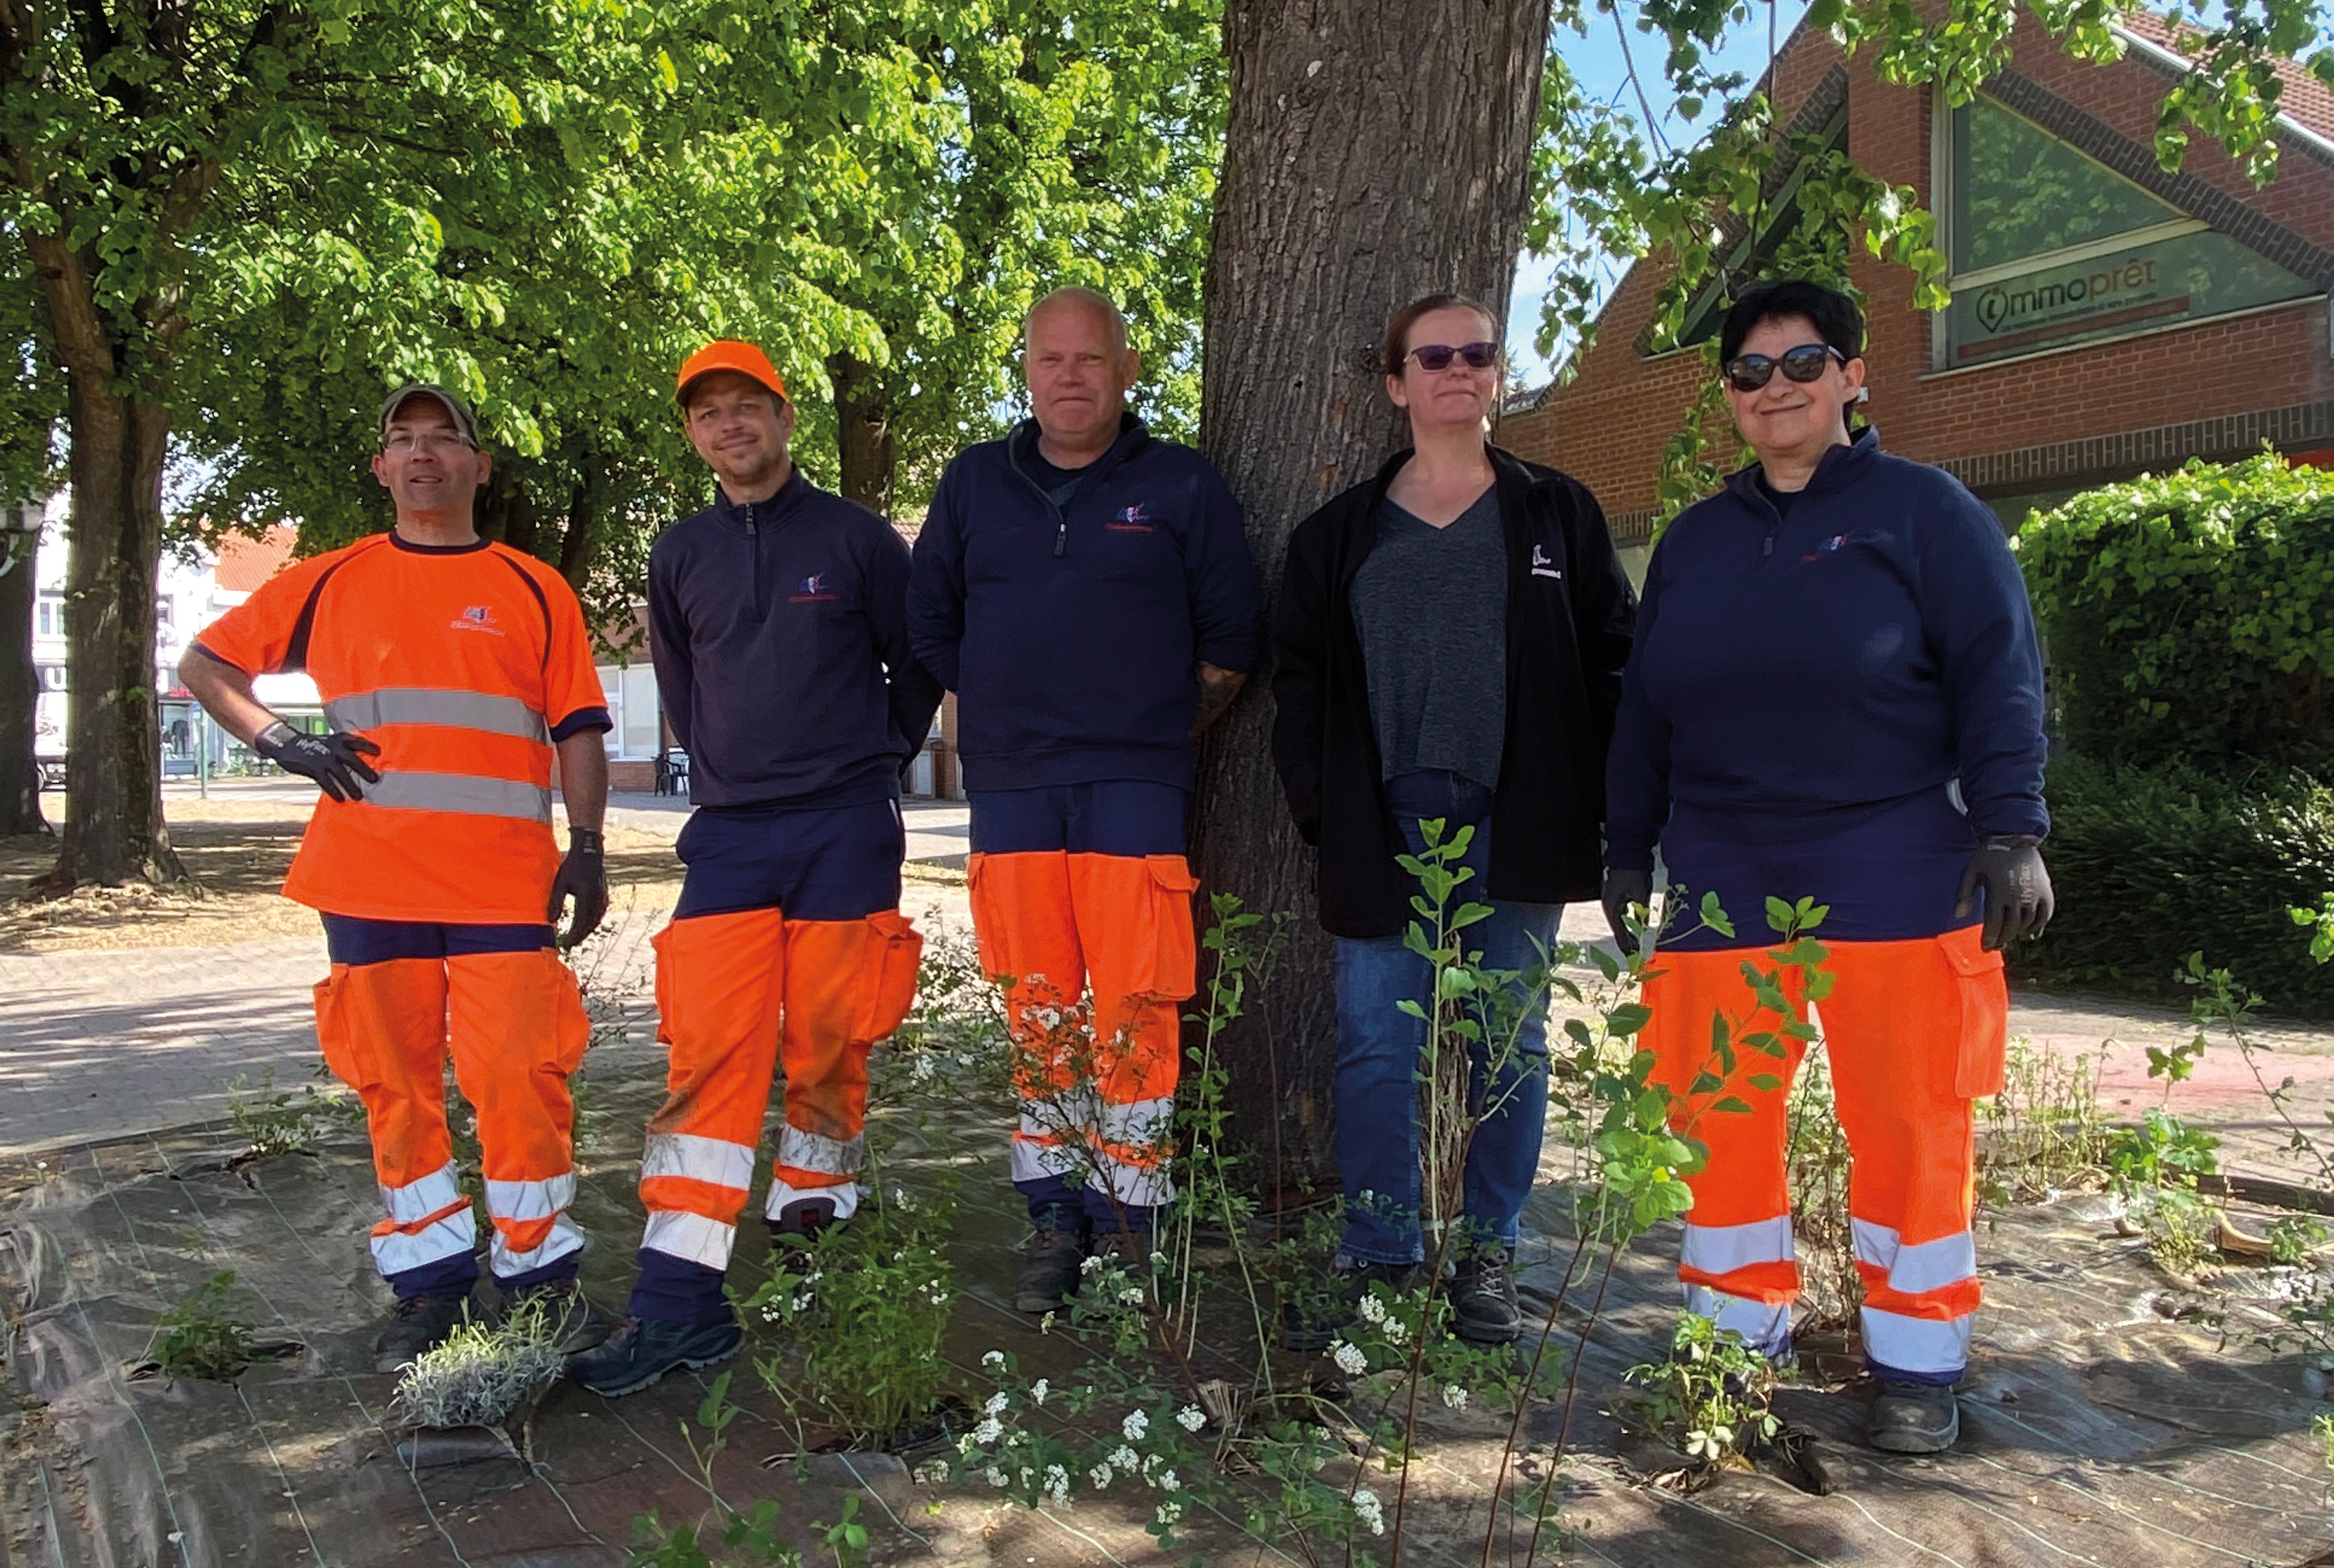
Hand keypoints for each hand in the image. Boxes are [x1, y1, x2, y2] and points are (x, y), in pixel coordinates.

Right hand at [254, 721, 379, 801]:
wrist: (287, 744)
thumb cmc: (315, 746)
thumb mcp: (331, 743)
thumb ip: (344, 751)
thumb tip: (362, 766)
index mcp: (339, 740)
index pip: (356, 741)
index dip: (368, 746)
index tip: (379, 752)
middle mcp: (333, 748)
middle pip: (352, 759)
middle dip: (364, 769)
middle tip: (374, 779)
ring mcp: (323, 758)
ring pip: (340, 772)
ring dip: (350, 785)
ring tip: (359, 796)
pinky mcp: (313, 768)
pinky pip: (326, 781)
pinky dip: (334, 790)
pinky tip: (340, 798)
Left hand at [550, 828, 608, 948]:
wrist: (589, 852)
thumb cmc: (572, 866)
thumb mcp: (560, 883)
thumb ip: (556, 901)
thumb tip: (551, 921)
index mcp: (587, 897)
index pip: (581, 923)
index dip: (573, 936)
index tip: (564, 945)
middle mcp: (598, 899)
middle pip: (589, 925)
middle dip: (579, 937)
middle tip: (568, 946)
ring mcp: (603, 898)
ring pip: (596, 921)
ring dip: (586, 931)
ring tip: (575, 939)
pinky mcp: (605, 896)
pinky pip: (599, 914)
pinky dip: (591, 923)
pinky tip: (585, 926)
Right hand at [1601, 867, 1652, 954]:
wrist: (1628, 854)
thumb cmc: (1633, 873)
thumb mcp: (1640, 894)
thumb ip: (1642, 912)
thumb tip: (1644, 928)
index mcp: (1612, 908)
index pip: (1620, 934)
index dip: (1627, 947)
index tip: (1635, 959)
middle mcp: (1609, 908)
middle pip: (1618, 932)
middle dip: (1627, 945)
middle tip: (1637, 957)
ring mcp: (1612, 903)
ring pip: (1619, 925)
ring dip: (1628, 936)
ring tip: (1636, 948)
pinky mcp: (1616, 899)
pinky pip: (1621, 918)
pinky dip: (1628, 927)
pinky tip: (1634, 931)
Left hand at [1955, 835, 2053, 950]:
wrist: (2015, 837)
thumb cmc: (1989, 855)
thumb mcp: (1971, 871)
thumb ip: (1964, 894)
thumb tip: (1958, 916)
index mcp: (1999, 893)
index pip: (1995, 925)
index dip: (1990, 939)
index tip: (1986, 948)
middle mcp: (2018, 897)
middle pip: (2011, 927)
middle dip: (2002, 939)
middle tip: (1996, 945)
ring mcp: (2035, 895)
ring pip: (2027, 923)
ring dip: (2017, 933)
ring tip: (2009, 938)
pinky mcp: (2046, 891)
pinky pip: (2045, 915)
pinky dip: (2039, 926)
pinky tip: (2032, 934)